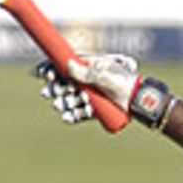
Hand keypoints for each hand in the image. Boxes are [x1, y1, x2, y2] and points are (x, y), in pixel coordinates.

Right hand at [35, 55, 173, 127]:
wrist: (138, 100)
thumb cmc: (123, 83)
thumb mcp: (104, 76)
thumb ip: (86, 73)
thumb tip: (66, 65)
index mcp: (87, 66)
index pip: (64, 65)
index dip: (52, 69)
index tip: (44, 74)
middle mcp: (86, 80)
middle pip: (65, 84)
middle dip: (55, 89)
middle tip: (48, 93)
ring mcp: (90, 95)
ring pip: (71, 99)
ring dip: (64, 102)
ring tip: (61, 106)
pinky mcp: (94, 109)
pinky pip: (80, 113)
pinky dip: (73, 115)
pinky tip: (67, 117)